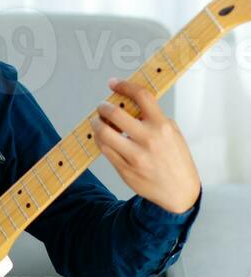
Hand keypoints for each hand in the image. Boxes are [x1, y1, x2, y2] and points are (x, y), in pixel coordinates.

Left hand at [89, 77, 200, 213]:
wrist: (180, 192)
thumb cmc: (176, 160)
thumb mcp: (173, 133)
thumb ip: (153, 117)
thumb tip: (129, 103)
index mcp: (162, 126)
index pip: (141, 96)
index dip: (124, 86)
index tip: (113, 83)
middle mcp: (148, 140)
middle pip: (115, 113)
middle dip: (103, 106)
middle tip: (101, 106)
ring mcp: (136, 156)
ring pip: (103, 133)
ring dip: (96, 123)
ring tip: (99, 122)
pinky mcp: (125, 170)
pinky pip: (105, 150)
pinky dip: (101, 140)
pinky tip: (104, 138)